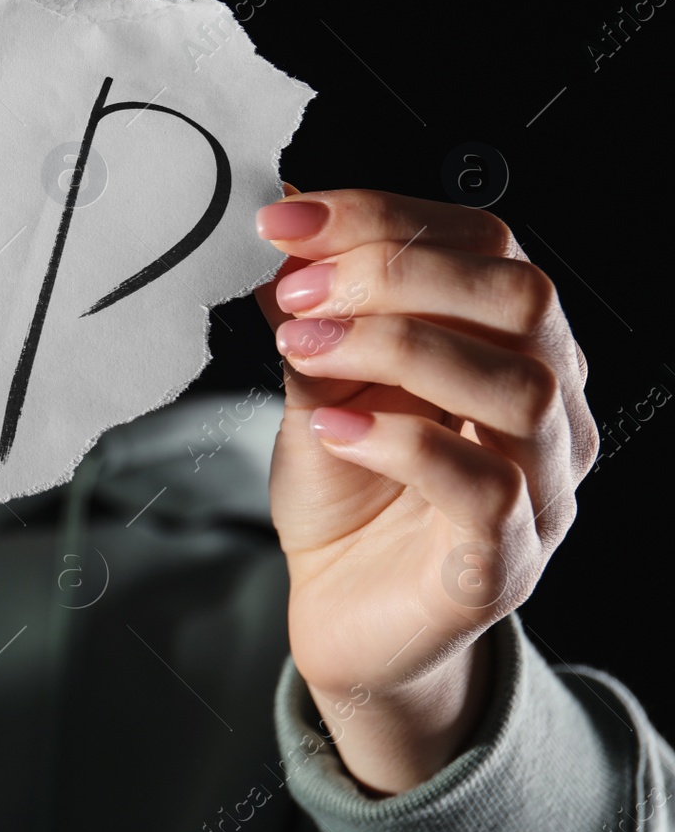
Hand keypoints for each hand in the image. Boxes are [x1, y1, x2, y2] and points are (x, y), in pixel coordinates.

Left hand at [254, 186, 596, 793]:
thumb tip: (291, 235)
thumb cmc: (346, 499)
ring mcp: (540, 487)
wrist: (343, 614)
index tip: (287, 220)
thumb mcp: (316, 388)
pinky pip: (485, 489)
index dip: (383, 218)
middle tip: (300, 291)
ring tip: (306, 350)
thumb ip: (316, 319)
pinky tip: (332, 428)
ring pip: (518, 388)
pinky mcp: (505, 561)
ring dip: (397, 348)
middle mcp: (545, 407)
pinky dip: (402, 443)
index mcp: (507, 346)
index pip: (484, 244)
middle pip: (520, 299)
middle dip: (398, 274)